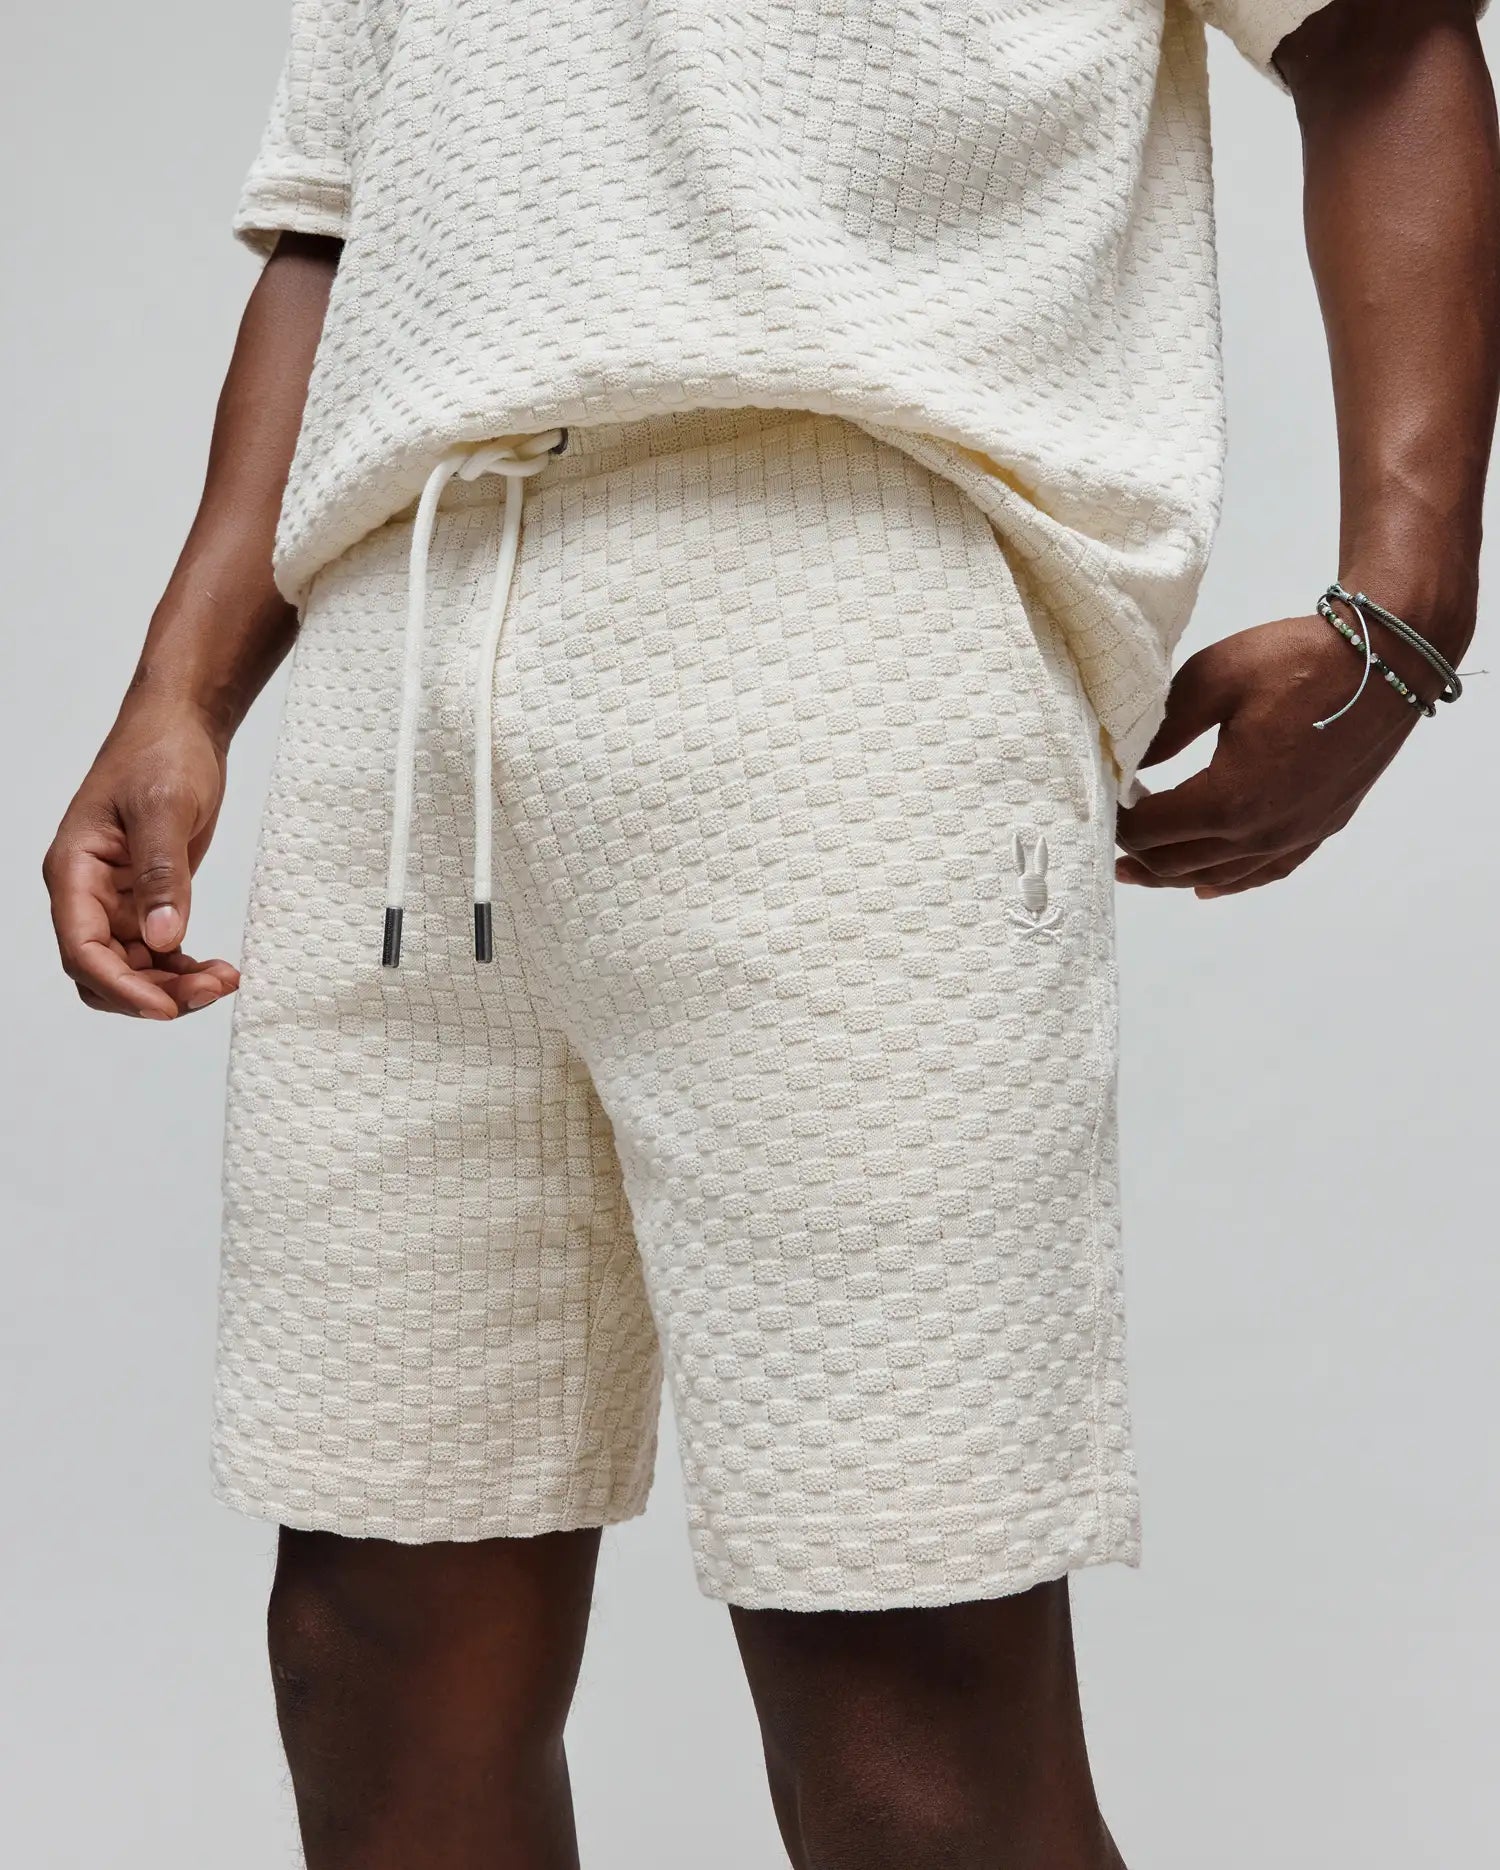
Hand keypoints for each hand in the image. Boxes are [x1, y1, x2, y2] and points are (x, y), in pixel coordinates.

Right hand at [44, 704, 240, 1017]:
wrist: (181, 727)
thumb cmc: (161, 754)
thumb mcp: (164, 808)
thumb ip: (162, 875)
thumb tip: (163, 939)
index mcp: (74, 871)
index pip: (82, 949)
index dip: (120, 986)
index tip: (165, 1007)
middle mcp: (87, 892)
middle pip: (104, 971)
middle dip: (153, 993)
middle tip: (212, 990)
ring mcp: (115, 899)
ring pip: (131, 969)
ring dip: (173, 986)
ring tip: (223, 979)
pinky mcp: (145, 899)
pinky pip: (154, 953)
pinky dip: (181, 968)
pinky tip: (215, 969)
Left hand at [1115, 612, 1422, 898]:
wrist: (1387, 661)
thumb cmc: (1299, 662)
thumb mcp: (1212, 680)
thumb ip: (1164, 730)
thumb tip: (1128, 764)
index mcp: (1229, 800)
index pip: (1150, 831)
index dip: (1117, 822)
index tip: (1102, 801)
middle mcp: (1261, 834)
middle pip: (1177, 862)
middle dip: (1137, 852)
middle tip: (1109, 837)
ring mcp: (1295, 836)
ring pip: (1218, 875)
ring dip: (1173, 875)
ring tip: (1138, 870)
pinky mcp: (1320, 829)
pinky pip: (1265, 873)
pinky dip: (1229, 881)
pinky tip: (1207, 885)